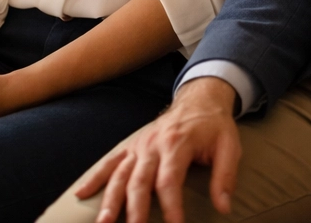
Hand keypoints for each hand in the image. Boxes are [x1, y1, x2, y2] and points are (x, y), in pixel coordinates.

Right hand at [73, 76, 241, 222]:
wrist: (199, 99)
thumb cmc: (214, 127)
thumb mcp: (229, 147)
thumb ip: (225, 177)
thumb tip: (224, 208)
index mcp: (178, 144)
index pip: (170, 181)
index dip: (171, 207)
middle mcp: (153, 145)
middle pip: (139, 181)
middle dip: (134, 210)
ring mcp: (139, 146)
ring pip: (120, 175)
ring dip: (110, 200)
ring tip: (103, 222)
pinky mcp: (131, 147)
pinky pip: (110, 163)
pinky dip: (95, 178)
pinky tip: (81, 194)